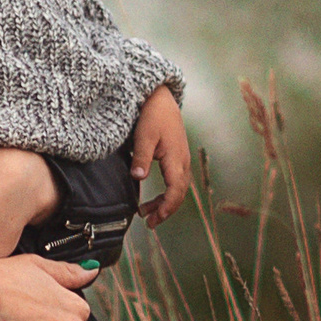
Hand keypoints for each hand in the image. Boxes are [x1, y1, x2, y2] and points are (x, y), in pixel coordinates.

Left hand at [131, 86, 190, 225]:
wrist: (161, 97)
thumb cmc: (153, 115)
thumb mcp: (144, 136)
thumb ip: (141, 157)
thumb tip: (138, 177)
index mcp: (176, 158)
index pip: (175, 191)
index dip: (166, 207)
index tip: (155, 219)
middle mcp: (183, 161)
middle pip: (179, 193)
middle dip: (165, 210)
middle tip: (149, 222)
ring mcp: (182, 159)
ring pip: (178, 188)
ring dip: (165, 203)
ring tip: (147, 213)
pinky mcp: (177, 156)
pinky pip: (176, 180)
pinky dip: (167, 193)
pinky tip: (154, 197)